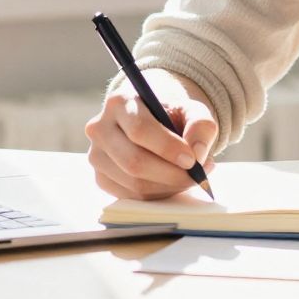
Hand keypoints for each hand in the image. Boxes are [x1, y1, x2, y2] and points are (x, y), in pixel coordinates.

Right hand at [84, 71, 218, 200]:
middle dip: (170, 174)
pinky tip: (173, 183)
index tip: (192, 160)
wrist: (154, 123)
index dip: (167, 148)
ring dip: (168, 186)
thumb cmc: (172, 115)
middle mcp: (100, 128)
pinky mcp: (101, 178)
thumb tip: (197, 153)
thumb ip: (201, 125)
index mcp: (120, 102)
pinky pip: (130, 196)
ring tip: (191, 177)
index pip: (139, 130)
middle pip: (134, 161)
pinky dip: (157, 195)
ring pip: (133, 183)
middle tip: (197, 176)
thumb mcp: (192, 110)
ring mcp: (97, 155)